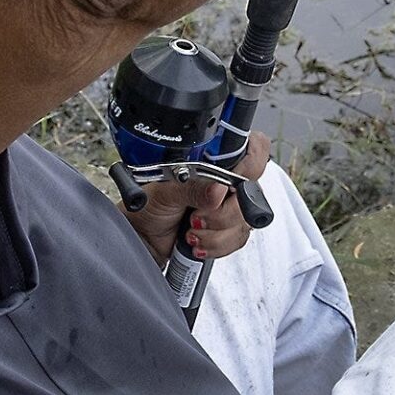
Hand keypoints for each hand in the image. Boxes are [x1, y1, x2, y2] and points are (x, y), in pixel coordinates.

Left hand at [121, 130, 271, 264]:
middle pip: (252, 193)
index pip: (253, 150)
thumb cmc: (147, 206)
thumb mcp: (165, 191)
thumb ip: (191, 188)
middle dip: (223, 213)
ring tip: (191, 230)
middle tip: (197, 215)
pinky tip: (197, 242)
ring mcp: (227, 206)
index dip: (249, 165)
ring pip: (245, 221)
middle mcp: (225, 182)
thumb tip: (218, 189)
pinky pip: (237, 239)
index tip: (227, 184)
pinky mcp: (226, 230)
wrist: (140, 237)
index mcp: (213, 161)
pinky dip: (215, 245)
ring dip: (215, 233)